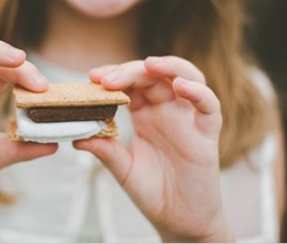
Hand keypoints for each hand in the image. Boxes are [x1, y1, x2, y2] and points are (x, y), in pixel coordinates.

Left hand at [75, 56, 233, 242]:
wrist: (180, 222)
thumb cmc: (153, 191)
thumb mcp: (123, 169)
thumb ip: (105, 150)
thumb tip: (76, 137)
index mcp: (145, 111)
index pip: (130, 81)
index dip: (114, 74)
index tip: (94, 77)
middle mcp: (167, 108)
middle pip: (154, 74)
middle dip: (131, 70)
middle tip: (109, 78)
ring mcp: (188, 117)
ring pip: (186, 76)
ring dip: (169, 66)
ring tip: (149, 65)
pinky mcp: (208, 131)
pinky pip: (209, 104)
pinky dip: (198, 91)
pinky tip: (181, 87)